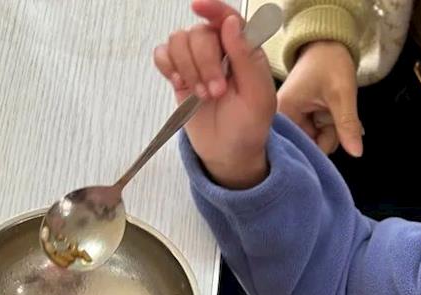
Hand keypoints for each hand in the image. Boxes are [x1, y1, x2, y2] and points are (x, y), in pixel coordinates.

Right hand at [153, 0, 275, 187]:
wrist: (229, 153)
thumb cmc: (249, 127)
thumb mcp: (258, 97)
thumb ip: (247, 58)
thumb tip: (230, 23)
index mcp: (245, 51)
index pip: (228, 18)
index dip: (213, 8)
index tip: (198, 7)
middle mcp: (221, 50)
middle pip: (199, 32)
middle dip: (204, 63)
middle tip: (216, 92)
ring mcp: (198, 61)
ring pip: (178, 40)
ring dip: (188, 68)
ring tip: (202, 95)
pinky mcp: (179, 73)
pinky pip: (162, 54)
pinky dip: (168, 67)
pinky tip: (180, 85)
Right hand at [276, 41, 362, 156]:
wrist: (328, 43)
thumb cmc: (331, 63)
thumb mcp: (342, 95)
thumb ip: (347, 125)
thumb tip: (356, 154)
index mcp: (284, 112)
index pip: (298, 147)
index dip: (317, 149)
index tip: (331, 137)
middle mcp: (283, 118)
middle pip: (309, 145)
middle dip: (329, 136)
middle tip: (335, 115)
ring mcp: (294, 117)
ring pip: (317, 140)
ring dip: (333, 130)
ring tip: (336, 110)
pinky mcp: (303, 116)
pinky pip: (319, 131)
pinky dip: (332, 126)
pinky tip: (336, 113)